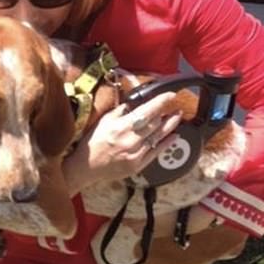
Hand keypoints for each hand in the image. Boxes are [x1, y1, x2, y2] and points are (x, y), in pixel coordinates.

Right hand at [63, 93, 182, 194]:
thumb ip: (120, 112)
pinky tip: (174, 136)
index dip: (161, 102)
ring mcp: (135, 154)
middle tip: (176, 106)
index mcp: (121, 127)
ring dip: (170, 126)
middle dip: (168, 113)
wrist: (86, 167)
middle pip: (156, 124)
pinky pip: (156, 152)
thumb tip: (135, 103)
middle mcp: (130, 140)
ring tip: (177, 117)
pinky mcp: (137, 165)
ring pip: (158, 137)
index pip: (147, 111)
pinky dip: (166, 143)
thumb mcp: (103, 121)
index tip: (170, 96)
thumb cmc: (92, 143)